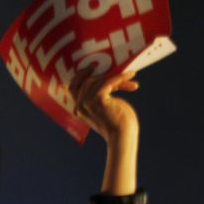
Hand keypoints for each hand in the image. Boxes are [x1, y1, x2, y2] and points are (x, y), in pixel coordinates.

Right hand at [69, 67, 140, 195]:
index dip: (80, 75)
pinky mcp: (98, 99)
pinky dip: (120, 77)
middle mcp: (80, 106)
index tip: (91, 67)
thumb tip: (108, 77)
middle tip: (116, 68)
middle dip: (103, 75)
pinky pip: (109, 81)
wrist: (123, 136)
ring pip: (98, 80)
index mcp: (78, 110)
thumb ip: (101, 96)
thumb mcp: (105, 108)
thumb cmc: (118, 124)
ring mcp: (87, 103)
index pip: (72, 87)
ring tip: (129, 76)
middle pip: (87, 81)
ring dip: (116, 77)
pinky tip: (131, 75)